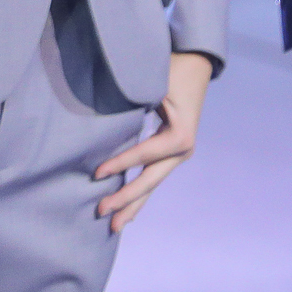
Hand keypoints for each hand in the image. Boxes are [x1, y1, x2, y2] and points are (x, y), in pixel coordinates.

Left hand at [96, 51, 212, 231]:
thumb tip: (107, 122)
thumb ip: (136, 102)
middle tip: (101, 212)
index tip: (96, 174)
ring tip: (114, 226)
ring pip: (152, 184)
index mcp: (180, 136)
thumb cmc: (172, 70)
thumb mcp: (155, 83)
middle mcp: (182, 150)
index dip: (120, 164)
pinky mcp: (172, 153)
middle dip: (125, 199)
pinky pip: (153, 176)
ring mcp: (179, 155)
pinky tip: (127, 210)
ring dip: (132, 204)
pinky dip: (139, 193)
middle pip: (149, 180)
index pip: (144, 154)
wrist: (195, 65)